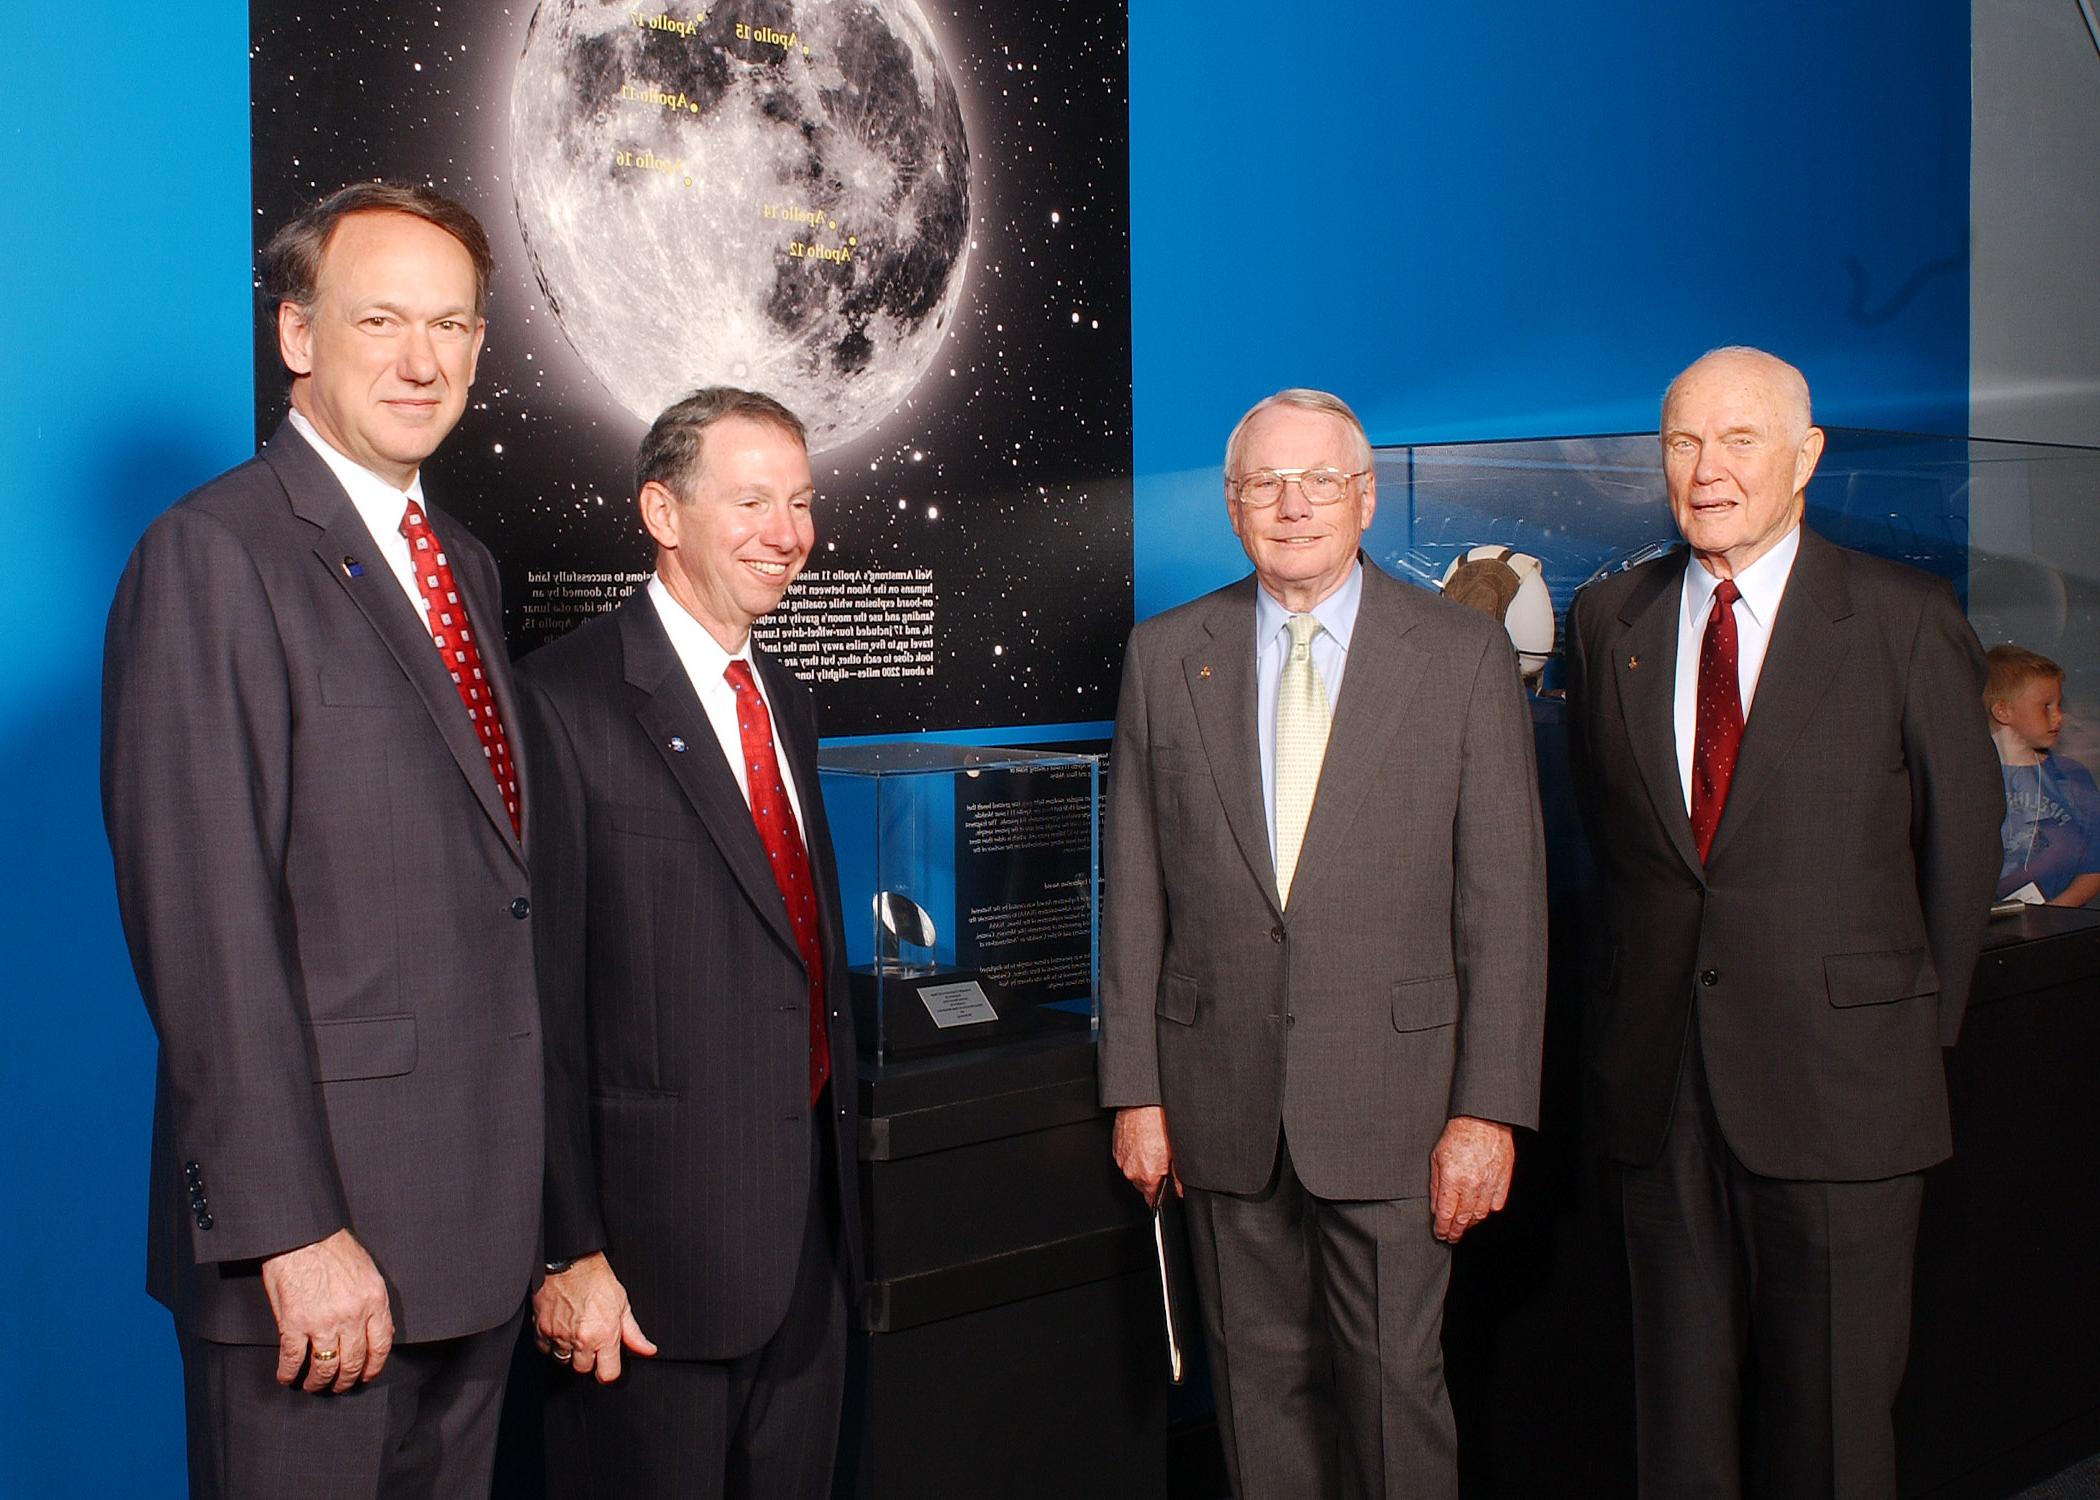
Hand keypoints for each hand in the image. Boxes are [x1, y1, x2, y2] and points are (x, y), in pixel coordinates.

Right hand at [260, 1228, 393, 1392]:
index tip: (367, 1376)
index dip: (374, 1367)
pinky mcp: (294, 1324)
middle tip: (339, 1386)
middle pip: (354, 1362)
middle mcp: (352, 1315)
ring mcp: (323, 1322)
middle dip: (346, 1380)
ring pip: (325, 1368)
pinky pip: (293, 1359)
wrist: (303, 1233)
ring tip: (314, 1385)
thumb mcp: (367, 1272)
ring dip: (319, 1382)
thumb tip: (378, 1331)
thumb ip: (373, 1303)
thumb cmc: (334, 1249)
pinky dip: (289, 1374)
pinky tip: (288, 1377)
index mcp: (374, 1301)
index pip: (381, 1345)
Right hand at [534, 1253, 656, 1382]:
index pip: (607, 1374)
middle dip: (588, 1359)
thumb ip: (633, 1333)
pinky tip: (561, 1330)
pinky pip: (545, 1349)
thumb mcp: (622, 1304)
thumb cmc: (596, 1278)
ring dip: (570, 1352)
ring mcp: (559, 1335)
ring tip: (576, 1333)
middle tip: (592, 1341)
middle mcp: (581, 1339)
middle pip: (583, 1369)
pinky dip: (551, 1343)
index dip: (609, 1371)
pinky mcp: (541, 1329)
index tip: (608, 1363)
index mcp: (604, 1334)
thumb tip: (648, 1350)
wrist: (570, 1261)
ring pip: (563, 1360)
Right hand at [1112, 1105, 1179, 1207]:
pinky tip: (1142, 1144)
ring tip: (1151, 1150)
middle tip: (1162, 1162)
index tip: (1166, 1189)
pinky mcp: (1116, 1149)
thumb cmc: (1158, 1122)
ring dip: (1141, 1167)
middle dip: (1152, 1179)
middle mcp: (1131, 1171)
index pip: (1153, 1200)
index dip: (1161, 1195)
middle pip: (1142, 1186)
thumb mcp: (1176, 1151)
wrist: (1141, 1104)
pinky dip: (1133, 1156)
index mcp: (1148, 1175)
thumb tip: (1181, 1190)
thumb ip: (1178, 1176)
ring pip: (1133, 1173)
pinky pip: (1126, 1160)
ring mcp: (1122, 1160)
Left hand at [1429, 1116, 1514, 1243]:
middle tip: (1450, 1237)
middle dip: (1455, 1232)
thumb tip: (1436, 1208)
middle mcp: (1471, 1185)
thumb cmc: (1458, 1135)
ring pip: (1480, 1216)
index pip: (1446, 1214)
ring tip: (1463, 1228)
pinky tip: (1479, 1213)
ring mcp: (1489, 1185)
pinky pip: (1495, 1206)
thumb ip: (1436, 1186)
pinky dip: (1486, 1212)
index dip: (1442, 1229)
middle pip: (1463, 1219)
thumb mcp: (1437, 1157)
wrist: (1484, 1121)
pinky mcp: (1502, 1182)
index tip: (1439, 1234)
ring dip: (1470, 1225)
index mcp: (1452, 1179)